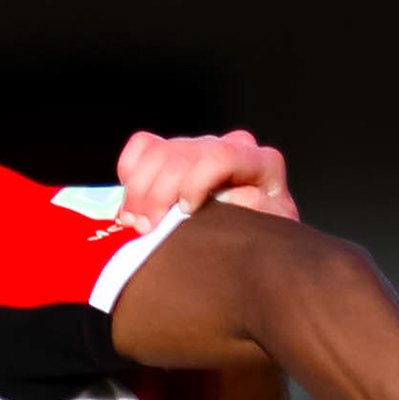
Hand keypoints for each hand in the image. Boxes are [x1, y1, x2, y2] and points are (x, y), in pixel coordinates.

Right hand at [118, 128, 297, 228]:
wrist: (251, 253)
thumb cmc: (260, 246)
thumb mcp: (268, 237)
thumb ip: (258, 213)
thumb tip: (230, 197)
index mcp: (260, 163)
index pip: (221, 156)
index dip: (195, 182)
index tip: (183, 213)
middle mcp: (230, 148)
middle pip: (182, 155)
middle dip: (157, 193)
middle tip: (147, 230)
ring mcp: (200, 148)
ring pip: (158, 151)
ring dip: (138, 190)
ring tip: (136, 224)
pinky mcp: (175, 152)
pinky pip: (143, 146)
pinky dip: (131, 172)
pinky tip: (135, 203)